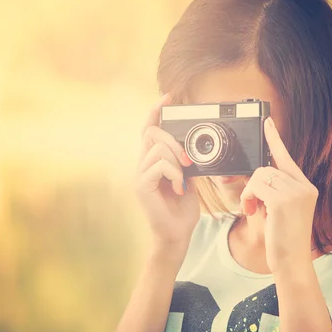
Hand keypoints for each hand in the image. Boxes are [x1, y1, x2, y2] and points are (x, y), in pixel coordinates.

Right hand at [135, 94, 199, 253]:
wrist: (176, 234)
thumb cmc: (181, 209)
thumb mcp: (188, 179)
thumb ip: (185, 161)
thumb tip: (192, 146)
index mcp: (152, 161)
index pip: (149, 130)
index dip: (155, 112)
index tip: (167, 97)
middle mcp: (142, 165)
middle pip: (152, 133)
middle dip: (173, 140)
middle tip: (188, 160)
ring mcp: (140, 175)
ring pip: (158, 148)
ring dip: (177, 160)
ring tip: (183, 179)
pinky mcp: (141, 185)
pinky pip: (159, 165)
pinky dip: (174, 173)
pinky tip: (178, 188)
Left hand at [239, 117, 318, 272]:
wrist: (291, 262)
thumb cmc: (283, 239)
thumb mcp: (280, 210)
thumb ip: (274, 190)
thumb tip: (258, 174)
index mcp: (306, 187)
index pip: (286, 158)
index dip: (275, 139)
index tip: (267, 122)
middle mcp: (304, 186)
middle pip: (266, 168)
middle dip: (252, 186)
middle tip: (252, 205)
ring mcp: (296, 192)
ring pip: (259, 176)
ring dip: (249, 193)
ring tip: (253, 210)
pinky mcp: (284, 200)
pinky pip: (256, 186)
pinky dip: (248, 198)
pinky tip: (253, 212)